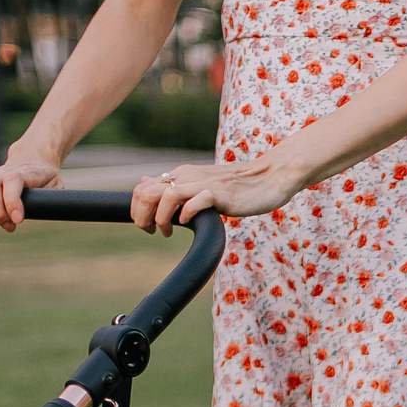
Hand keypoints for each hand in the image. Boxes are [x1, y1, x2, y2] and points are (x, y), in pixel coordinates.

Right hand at [0, 147, 66, 231]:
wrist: (35, 158)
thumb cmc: (46, 177)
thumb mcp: (56, 187)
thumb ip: (49, 199)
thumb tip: (39, 213)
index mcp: (25, 173)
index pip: (13, 181)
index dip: (12, 202)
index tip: (17, 220)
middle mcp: (5, 171)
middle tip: (6, 223)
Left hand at [132, 158, 298, 235]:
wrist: (270, 178)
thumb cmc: (238, 187)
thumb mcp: (200, 184)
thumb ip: (175, 185)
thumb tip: (145, 183)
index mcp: (182, 174)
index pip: (142, 188)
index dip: (136, 210)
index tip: (148, 227)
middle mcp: (188, 176)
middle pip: (147, 192)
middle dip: (142, 217)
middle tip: (152, 232)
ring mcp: (204, 184)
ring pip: (166, 196)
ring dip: (161, 218)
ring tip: (168, 232)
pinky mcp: (221, 194)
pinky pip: (195, 201)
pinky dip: (187, 215)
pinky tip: (191, 224)